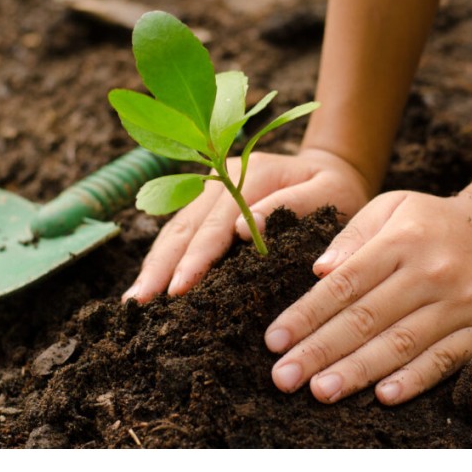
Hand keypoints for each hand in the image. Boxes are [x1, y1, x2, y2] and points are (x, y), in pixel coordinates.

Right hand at [121, 148, 371, 302]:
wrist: (331, 168)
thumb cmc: (337, 189)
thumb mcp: (329, 193)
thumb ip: (292, 205)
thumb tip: (245, 229)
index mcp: (251, 174)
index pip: (216, 223)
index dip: (196, 257)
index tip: (179, 288)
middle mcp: (221, 177)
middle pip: (184, 226)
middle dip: (161, 266)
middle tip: (140, 303)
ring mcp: (209, 188)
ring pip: (174, 228)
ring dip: (154, 264)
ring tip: (134, 300)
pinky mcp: (206, 202)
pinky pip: (179, 230)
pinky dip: (162, 257)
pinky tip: (149, 282)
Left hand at [264, 190, 471, 404]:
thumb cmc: (433, 221)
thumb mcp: (392, 206)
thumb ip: (353, 235)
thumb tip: (318, 270)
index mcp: (399, 242)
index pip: (344, 284)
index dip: (306, 314)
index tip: (274, 340)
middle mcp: (428, 273)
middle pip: (365, 318)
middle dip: (320, 350)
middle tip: (284, 378)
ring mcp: (459, 303)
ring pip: (401, 343)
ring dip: (358, 370)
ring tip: (321, 390)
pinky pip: (446, 358)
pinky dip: (416, 379)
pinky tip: (385, 395)